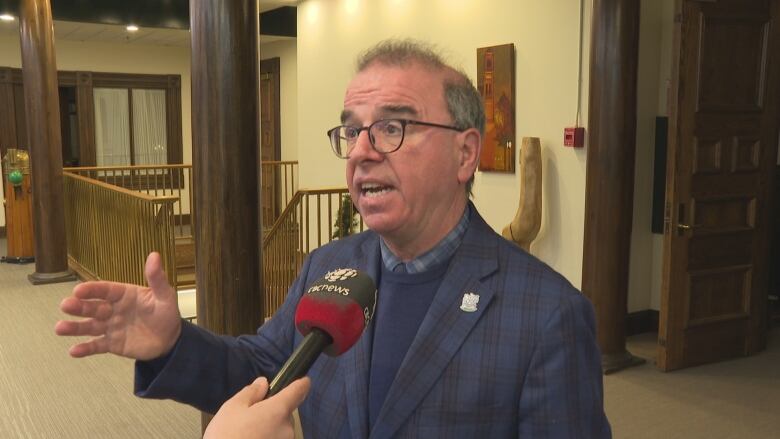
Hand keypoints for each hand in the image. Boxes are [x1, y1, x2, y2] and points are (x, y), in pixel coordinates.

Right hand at [55, 252, 182, 360]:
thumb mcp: (165, 295)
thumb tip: (154, 255)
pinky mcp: (112, 343)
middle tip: (65, 305)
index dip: (92, 290)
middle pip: (93, 307)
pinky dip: (85, 348)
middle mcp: (113, 309)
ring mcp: (111, 327)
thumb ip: (157, 278)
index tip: (78, 290)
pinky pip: (97, 345)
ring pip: (90, 326)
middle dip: (78, 306)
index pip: (105, 290)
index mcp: (123, 294)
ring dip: (75, 327)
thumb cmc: (166, 313)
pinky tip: (73, 351)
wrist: (170, 339)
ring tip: (60, 328)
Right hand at [204, 377, 310, 438]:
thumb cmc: (226, 435)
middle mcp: (288, 428)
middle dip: (272, 411)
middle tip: (250, 416)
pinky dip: (267, 438)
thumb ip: (251, 393)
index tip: (301, 380)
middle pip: (285, 412)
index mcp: (278, 411)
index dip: (301, 383)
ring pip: (280, 429)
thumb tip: (264, 383)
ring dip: (269, 427)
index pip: (299, 390)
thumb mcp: (232, 408)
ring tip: (247, 434)